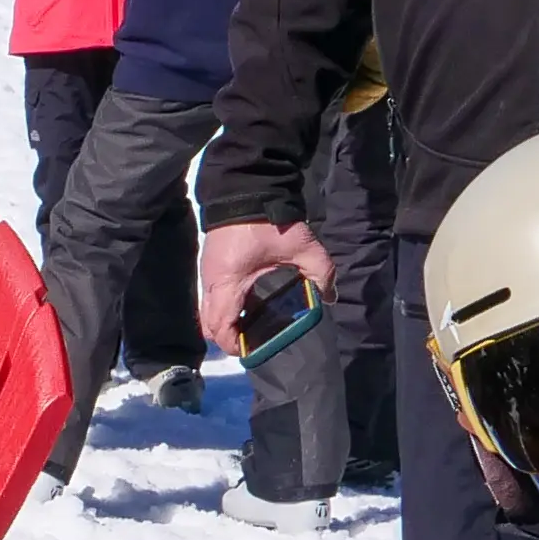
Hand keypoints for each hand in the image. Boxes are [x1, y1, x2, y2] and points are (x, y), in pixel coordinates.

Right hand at [198, 218, 331, 354]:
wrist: (247, 188)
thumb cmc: (270, 222)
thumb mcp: (303, 246)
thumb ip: (321, 273)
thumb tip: (330, 298)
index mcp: (228, 282)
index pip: (220, 326)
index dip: (234, 344)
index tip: (252, 351)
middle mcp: (212, 282)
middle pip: (209, 324)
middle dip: (228, 338)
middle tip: (253, 342)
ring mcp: (209, 274)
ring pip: (208, 311)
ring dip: (226, 323)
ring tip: (251, 327)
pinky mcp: (212, 266)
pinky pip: (213, 298)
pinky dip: (225, 308)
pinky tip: (248, 307)